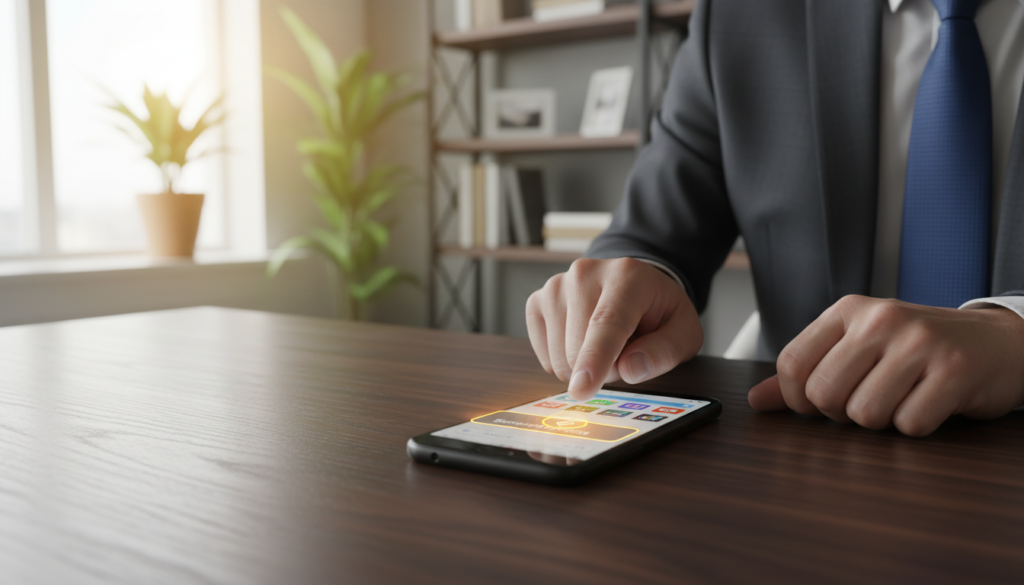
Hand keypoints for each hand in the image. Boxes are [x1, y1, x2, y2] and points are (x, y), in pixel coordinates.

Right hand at [525, 258, 702, 400]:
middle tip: (625, 351)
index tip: (582, 389)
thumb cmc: (658, 311)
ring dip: (584, 367)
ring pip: (559, 356)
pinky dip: (564, 361)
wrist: (632, 285)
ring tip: (605, 344)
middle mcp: (584, 274)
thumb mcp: (683, 332)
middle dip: (604, 369)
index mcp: (626, 275)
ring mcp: (556, 286)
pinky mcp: (537, 301)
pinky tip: (581, 341)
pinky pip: (544, 355)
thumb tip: (631, 369)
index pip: (606, 322)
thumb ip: (665, 351)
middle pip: (579, 347)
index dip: (595, 358)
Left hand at [748, 295, 1023, 435]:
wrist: (994, 342)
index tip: (816, 405)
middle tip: (868, 400)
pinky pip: (910, 425)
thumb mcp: (857, 347)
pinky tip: (930, 403)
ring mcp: (919, 342)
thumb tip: (756, 401)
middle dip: (841, 413)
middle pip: (824, 393)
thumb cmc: (915, 350)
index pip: (792, 363)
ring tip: (901, 398)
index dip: (796, 399)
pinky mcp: (954, 371)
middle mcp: (880, 319)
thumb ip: (806, 373)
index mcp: (848, 310)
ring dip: (881, 421)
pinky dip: (916, 426)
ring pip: (865, 413)